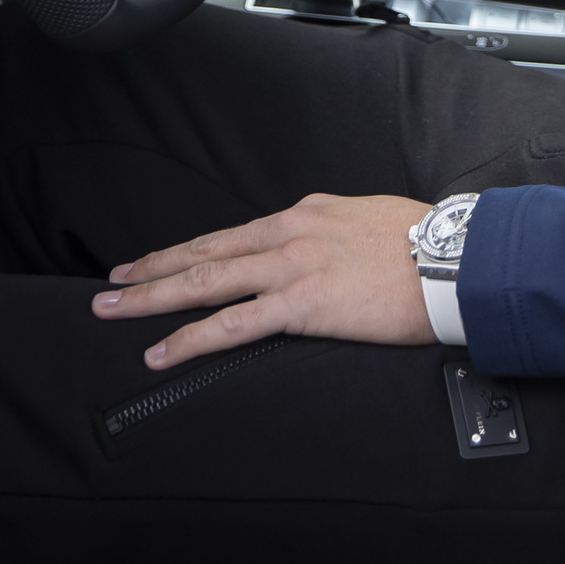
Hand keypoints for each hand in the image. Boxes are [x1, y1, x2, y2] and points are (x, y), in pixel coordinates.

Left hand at [91, 193, 435, 368]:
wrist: (453, 258)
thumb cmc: (424, 243)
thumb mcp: (369, 220)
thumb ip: (334, 233)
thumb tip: (323, 250)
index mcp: (309, 212)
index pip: (235, 234)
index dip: (191, 249)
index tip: (160, 261)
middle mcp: (292, 231)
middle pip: (207, 251)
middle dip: (153, 269)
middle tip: (111, 283)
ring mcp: (293, 265)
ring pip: (207, 280)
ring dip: (153, 296)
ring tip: (113, 309)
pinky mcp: (302, 302)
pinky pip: (233, 324)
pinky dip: (190, 338)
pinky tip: (160, 351)